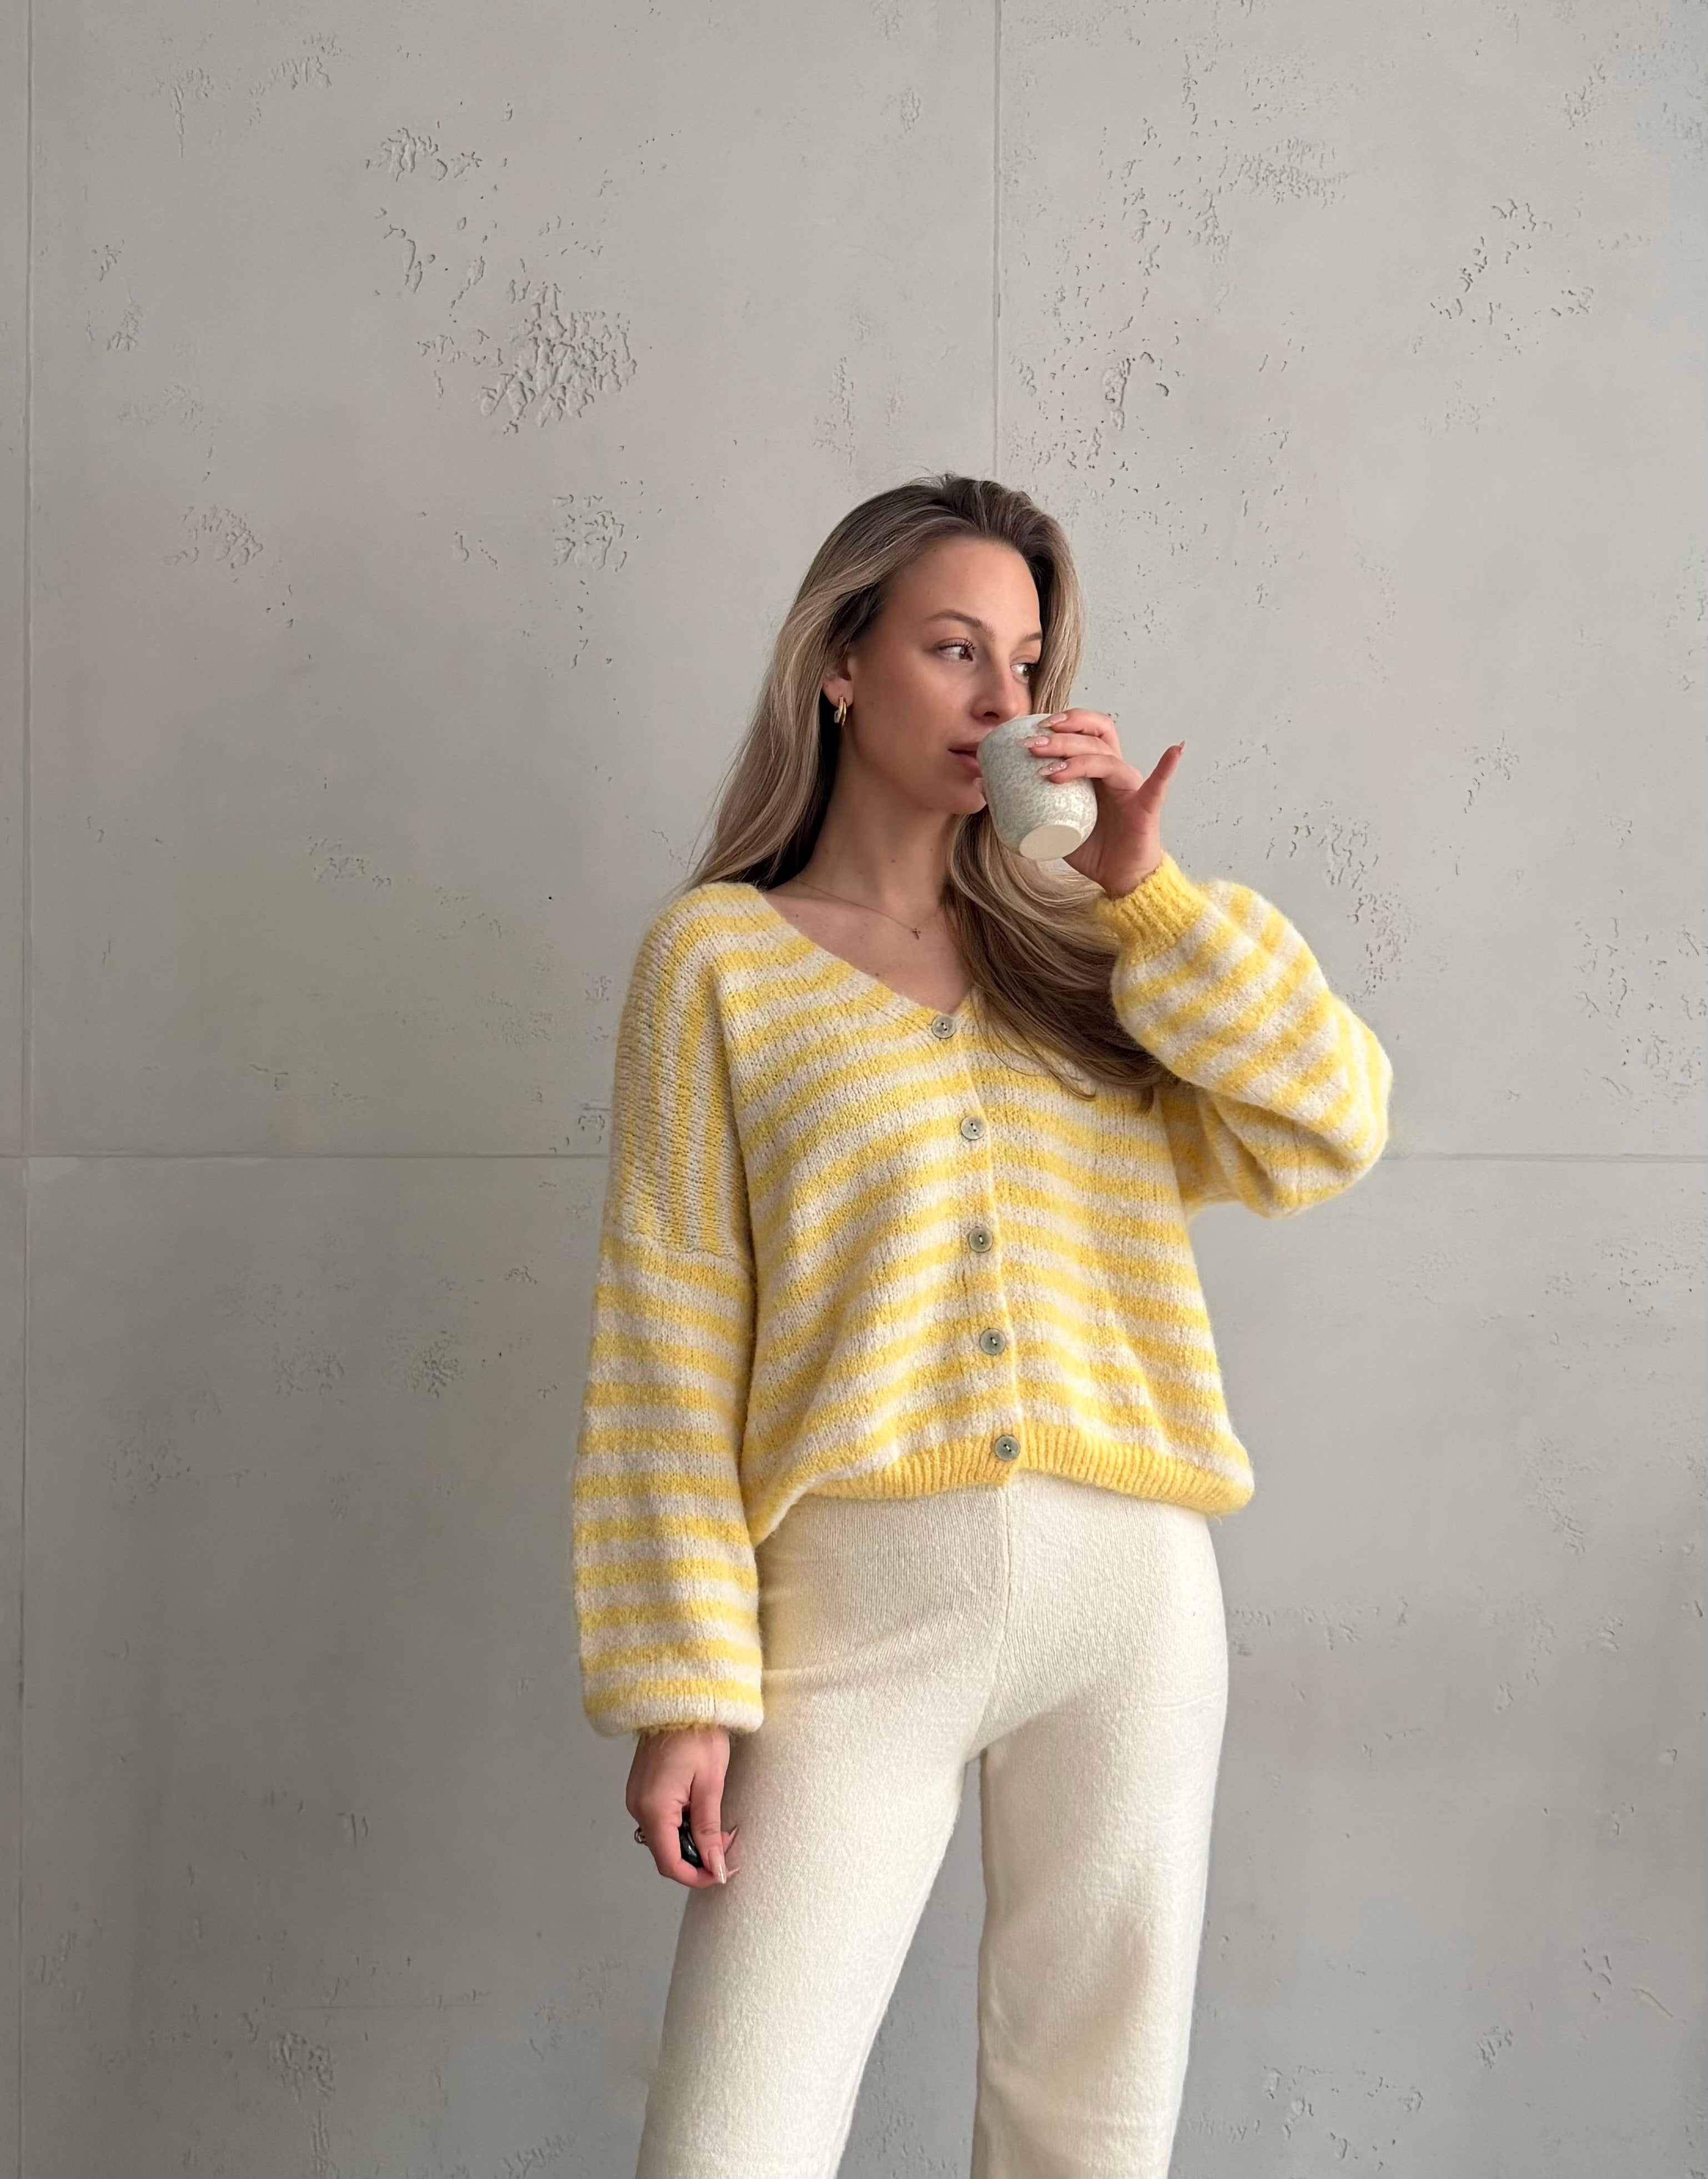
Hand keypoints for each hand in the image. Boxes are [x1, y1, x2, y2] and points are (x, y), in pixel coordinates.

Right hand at [626, 1725, 741, 1887]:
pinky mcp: (642, 1790)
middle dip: (698, 1857)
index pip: (670, 1863)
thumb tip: (713, 1866)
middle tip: (726, 1843)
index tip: (720, 1873)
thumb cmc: (698, 1734)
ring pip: (664, 1838)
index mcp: (654, 1808)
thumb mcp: (710, 1784)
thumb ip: (709, 1829)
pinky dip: (681, 1825)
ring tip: (717, 1826)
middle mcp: (638, 1807)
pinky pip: (660, 1820)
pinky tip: (700, 1812)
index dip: (696, 1876)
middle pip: (666, 1853)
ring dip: (691, 1841)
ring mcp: (637, 1798)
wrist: (682, 1698)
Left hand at [1021, 710, 1183, 897]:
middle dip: (1062, 737)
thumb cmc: (1093, 849)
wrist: (1120, 879)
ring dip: (1078, 758)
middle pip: (1093, 739)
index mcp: (1097, 771)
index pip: (1086, 731)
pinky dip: (1167, 767)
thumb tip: (989, 787)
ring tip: (1049, 771)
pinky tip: (1174, 750)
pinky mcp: (1145, 808)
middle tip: (1033, 746)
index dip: (1065, 722)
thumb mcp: (1054, 823)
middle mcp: (1116, 773)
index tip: (1035, 727)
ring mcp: (1132, 788)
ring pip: (1108, 759)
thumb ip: (1030, 803)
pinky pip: (1158, 785)